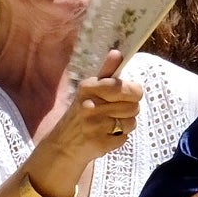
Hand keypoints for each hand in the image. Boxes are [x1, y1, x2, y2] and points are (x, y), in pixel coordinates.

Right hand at [31, 49, 144, 187]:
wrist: (63, 144)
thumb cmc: (81, 113)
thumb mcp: (90, 90)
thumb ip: (107, 71)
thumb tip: (117, 52)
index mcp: (89, 87)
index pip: (126, 87)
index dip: (134, 92)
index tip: (129, 95)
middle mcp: (90, 105)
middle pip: (133, 106)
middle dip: (130, 110)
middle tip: (117, 111)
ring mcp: (95, 125)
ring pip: (131, 123)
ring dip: (125, 125)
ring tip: (109, 124)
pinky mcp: (100, 143)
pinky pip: (124, 138)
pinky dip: (119, 138)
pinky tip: (105, 135)